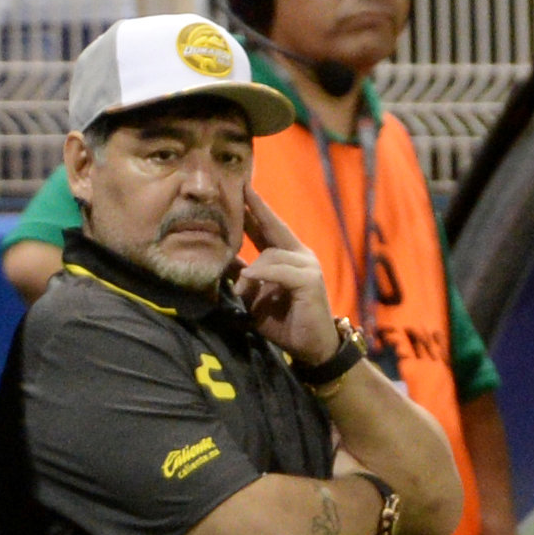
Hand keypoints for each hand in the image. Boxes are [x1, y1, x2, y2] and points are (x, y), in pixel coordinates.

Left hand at [236, 188, 342, 362]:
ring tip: (242, 290)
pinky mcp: (310, 281)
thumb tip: (223, 261)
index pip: (268, 229)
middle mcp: (300, 256)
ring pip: (270, 255)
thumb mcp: (255, 296)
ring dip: (251, 272)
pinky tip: (250, 277)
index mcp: (287, 257)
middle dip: (257, 210)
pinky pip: (280, 271)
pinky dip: (263, 274)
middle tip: (241, 189)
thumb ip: (243, 277)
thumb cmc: (283, 320)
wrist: (310, 346)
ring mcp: (307, 266)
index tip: (240, 190)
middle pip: (274, 228)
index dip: (254, 210)